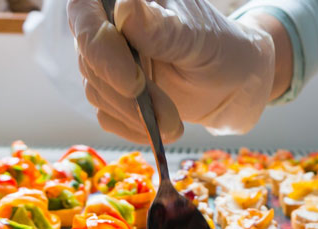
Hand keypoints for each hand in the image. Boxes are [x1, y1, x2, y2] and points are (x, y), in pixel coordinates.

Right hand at [68, 0, 274, 142]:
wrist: (233, 81)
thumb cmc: (218, 46)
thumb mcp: (197, 35)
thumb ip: (162, 28)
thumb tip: (125, 10)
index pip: (85, 13)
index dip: (99, 47)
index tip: (133, 82)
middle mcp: (106, 27)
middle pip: (89, 59)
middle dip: (127, 94)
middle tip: (167, 113)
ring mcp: (106, 61)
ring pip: (96, 91)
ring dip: (134, 115)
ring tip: (174, 123)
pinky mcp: (112, 93)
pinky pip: (107, 116)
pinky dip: (134, 128)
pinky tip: (162, 128)